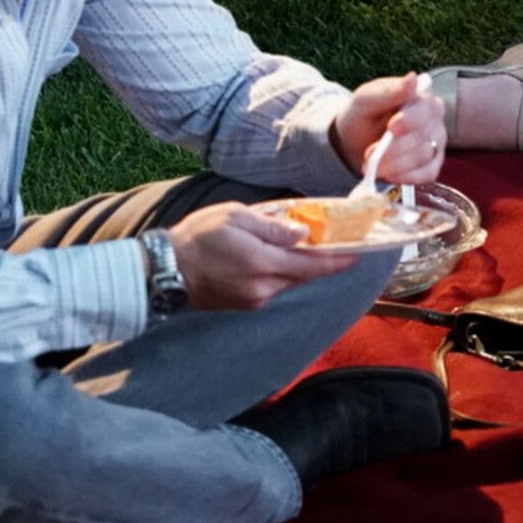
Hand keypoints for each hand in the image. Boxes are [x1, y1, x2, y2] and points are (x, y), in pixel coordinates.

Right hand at [168, 203, 361, 309]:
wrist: (163, 270)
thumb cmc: (197, 237)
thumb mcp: (236, 217)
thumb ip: (272, 226)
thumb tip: (303, 234)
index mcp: (263, 264)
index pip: (313, 266)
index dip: (338, 261)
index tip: (359, 253)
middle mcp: (263, 288)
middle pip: (304, 275)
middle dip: (319, 260)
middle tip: (333, 242)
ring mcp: (254, 300)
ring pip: (288, 282)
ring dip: (297, 266)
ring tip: (297, 246)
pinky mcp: (244, 305)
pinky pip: (272, 288)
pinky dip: (279, 273)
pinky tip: (271, 259)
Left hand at [330, 73, 445, 184]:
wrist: (353, 141)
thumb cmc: (362, 115)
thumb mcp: (365, 100)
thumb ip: (388, 91)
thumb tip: (412, 78)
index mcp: (421, 97)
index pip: (426, 108)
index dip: (411, 119)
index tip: (392, 127)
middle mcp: (434, 119)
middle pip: (424, 135)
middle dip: (394, 148)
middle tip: (369, 154)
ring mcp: (436, 143)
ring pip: (424, 156)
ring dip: (395, 164)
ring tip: (372, 164)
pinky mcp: (432, 165)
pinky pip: (428, 174)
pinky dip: (406, 177)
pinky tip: (389, 176)